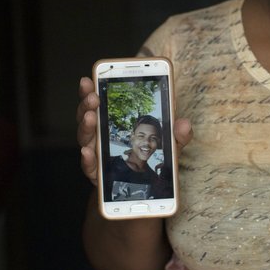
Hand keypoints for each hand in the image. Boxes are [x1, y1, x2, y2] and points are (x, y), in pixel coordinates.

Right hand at [76, 76, 192, 186]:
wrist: (141, 191)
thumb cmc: (151, 161)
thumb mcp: (169, 145)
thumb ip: (178, 135)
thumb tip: (184, 123)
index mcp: (113, 122)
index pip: (100, 101)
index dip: (92, 89)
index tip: (90, 77)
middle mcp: (100, 135)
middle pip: (88, 115)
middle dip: (87, 104)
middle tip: (93, 96)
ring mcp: (96, 154)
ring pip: (85, 137)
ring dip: (87, 126)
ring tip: (91, 117)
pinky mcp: (96, 174)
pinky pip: (88, 166)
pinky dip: (86, 158)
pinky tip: (88, 152)